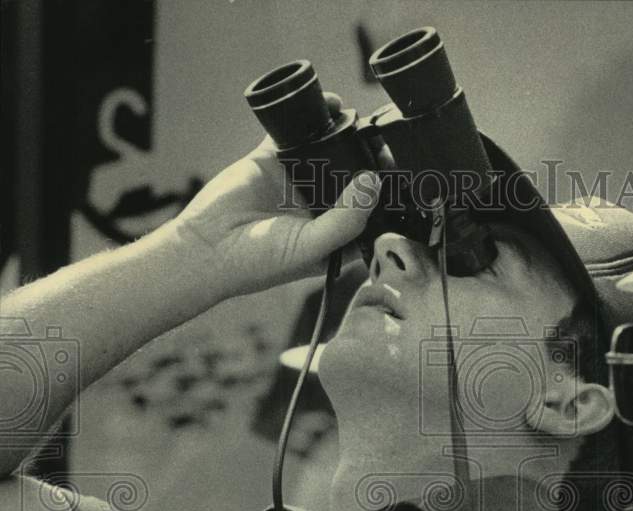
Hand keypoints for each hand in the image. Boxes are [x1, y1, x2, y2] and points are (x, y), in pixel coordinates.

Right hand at [170, 95, 379, 300]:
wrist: (207, 248)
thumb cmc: (259, 263)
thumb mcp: (313, 248)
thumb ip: (347, 219)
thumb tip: (373, 180)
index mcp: (336, 236)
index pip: (371, 212)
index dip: (388, 195)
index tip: (404, 175)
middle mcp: (320, 208)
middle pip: (354, 177)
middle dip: (371, 158)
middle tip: (385, 140)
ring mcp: (297, 181)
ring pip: (330, 150)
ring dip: (345, 134)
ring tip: (361, 121)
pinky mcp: (273, 159)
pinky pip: (297, 132)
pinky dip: (312, 116)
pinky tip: (327, 105)